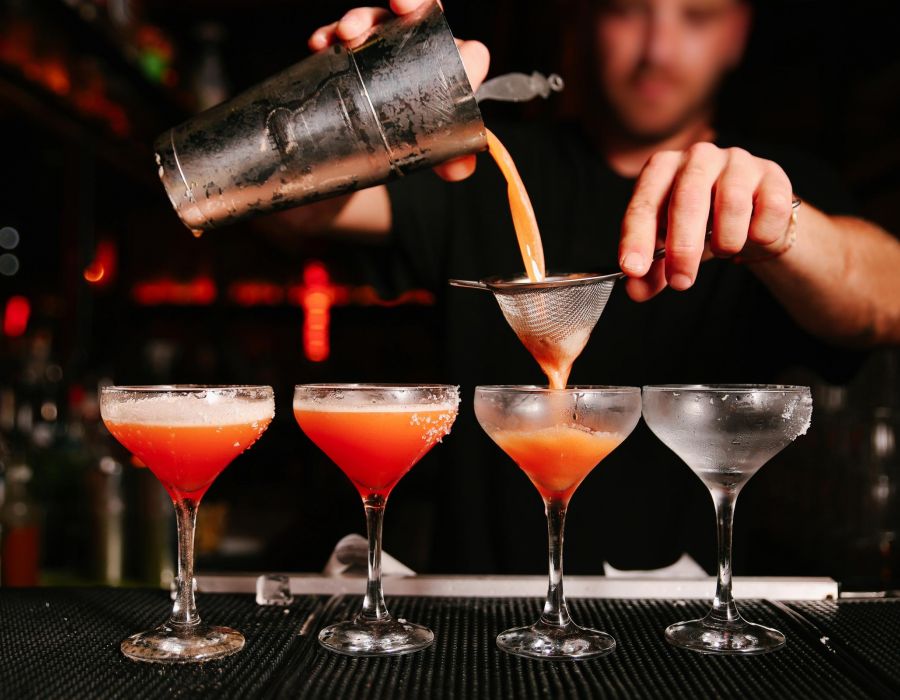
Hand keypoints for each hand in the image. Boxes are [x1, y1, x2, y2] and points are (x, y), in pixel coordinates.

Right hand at [308, 1, 489, 181]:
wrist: (368, 157)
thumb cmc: (410, 143)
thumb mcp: (431, 153)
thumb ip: (452, 160)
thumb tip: (460, 168)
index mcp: (448, 72)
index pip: (468, 54)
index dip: (468, 56)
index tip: (460, 63)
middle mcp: (417, 52)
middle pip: (420, 15)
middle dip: (412, 2)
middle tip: (400, 6)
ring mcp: (381, 50)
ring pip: (376, 21)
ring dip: (361, 19)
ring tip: (347, 33)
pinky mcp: (349, 57)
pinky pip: (337, 38)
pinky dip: (328, 37)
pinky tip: (320, 44)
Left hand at [618, 143, 794, 300]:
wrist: (752, 216)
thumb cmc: (702, 226)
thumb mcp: (671, 248)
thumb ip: (652, 271)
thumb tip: (637, 290)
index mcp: (662, 168)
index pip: (644, 204)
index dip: (636, 238)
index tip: (633, 269)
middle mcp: (698, 157)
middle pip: (687, 200)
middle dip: (682, 248)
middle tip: (681, 282)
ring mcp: (737, 161)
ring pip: (732, 204)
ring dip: (726, 241)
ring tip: (722, 250)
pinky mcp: (772, 174)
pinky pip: (769, 209)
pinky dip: (759, 234)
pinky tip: (752, 237)